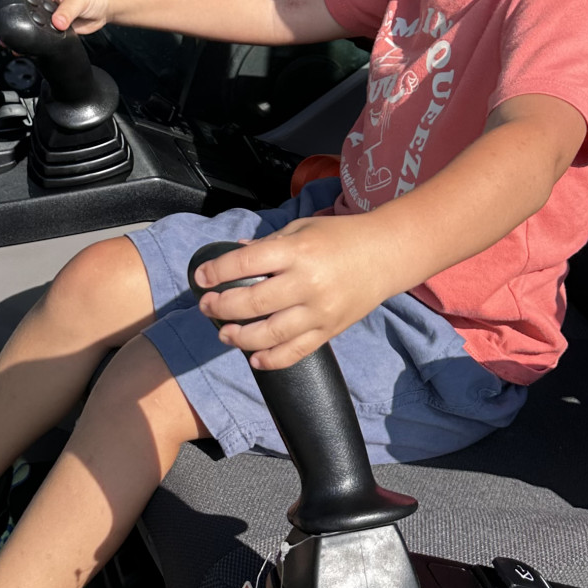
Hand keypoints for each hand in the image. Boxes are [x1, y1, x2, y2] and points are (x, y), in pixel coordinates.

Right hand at [0, 0, 113, 34]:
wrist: (108, 6)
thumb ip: (67, 11)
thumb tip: (57, 22)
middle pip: (21, 7)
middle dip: (10, 16)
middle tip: (1, 28)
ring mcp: (49, 13)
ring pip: (30, 22)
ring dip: (22, 31)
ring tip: (10, 41)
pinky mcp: (56, 26)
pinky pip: (41, 33)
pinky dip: (34, 40)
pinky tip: (28, 48)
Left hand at [194, 212, 387, 370]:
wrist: (387, 255)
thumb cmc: (341, 237)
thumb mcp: (302, 228)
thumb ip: (268, 244)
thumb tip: (235, 253)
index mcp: (297, 252)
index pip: (245, 264)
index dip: (216, 272)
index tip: (201, 278)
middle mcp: (307, 283)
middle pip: (252, 303)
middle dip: (221, 307)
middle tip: (206, 306)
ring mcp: (319, 311)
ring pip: (269, 334)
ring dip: (239, 337)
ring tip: (224, 333)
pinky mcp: (329, 330)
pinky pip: (296, 352)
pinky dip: (271, 359)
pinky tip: (254, 358)